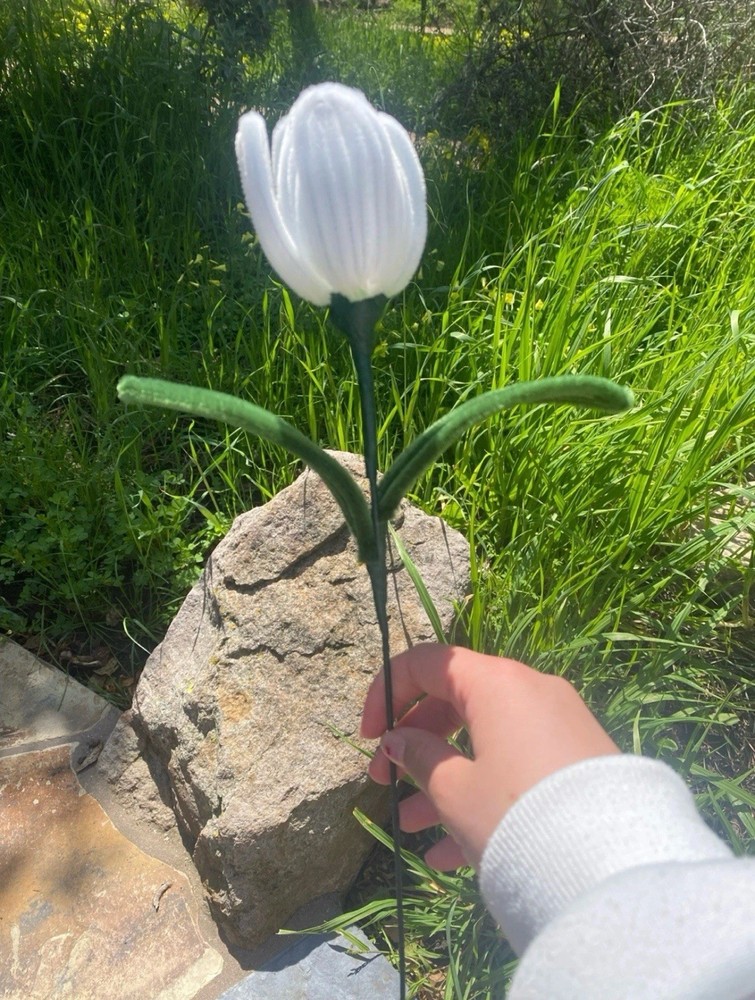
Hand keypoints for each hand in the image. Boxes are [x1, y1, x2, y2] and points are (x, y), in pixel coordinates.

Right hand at [361, 644, 618, 869]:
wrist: (610, 866)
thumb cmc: (514, 815)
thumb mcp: (453, 790)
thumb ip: (418, 756)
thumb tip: (398, 740)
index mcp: (496, 683)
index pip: (427, 663)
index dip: (387, 692)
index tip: (369, 737)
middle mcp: (530, 691)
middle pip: (456, 703)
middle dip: (414, 744)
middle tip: (384, 782)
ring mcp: (559, 726)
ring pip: (485, 742)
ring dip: (443, 779)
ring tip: (410, 825)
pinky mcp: (578, 762)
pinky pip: (517, 768)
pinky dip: (483, 796)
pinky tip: (450, 852)